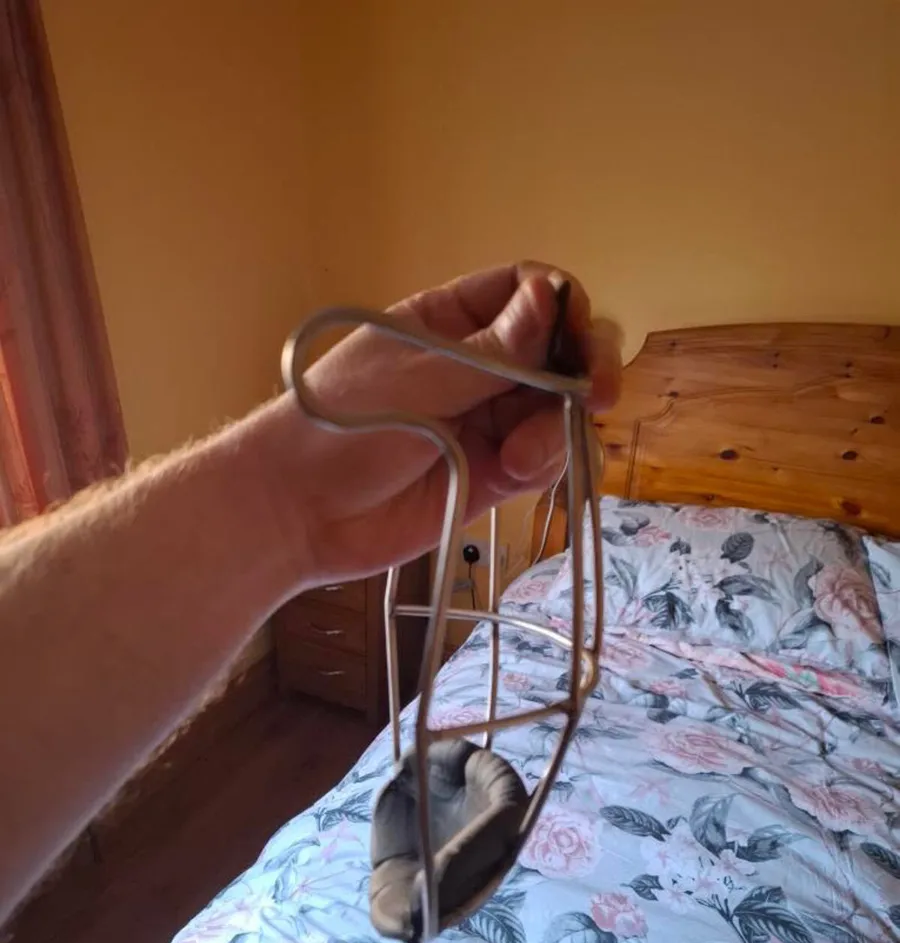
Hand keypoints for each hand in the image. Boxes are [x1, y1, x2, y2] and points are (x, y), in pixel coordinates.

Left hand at [257, 263, 619, 584]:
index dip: (563, 305)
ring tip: (519, 458)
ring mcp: (487, 421)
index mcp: (451, 321)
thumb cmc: (342, 425)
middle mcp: (479, 367)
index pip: (527, 292)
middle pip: (559, 352)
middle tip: (600, 395)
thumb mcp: (420, 377)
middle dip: (586, 369)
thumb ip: (494, 349)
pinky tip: (516, 471)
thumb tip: (552, 293)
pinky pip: (544, 460)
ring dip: (558, 429)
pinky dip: (546, 463)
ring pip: (558, 411)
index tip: (578, 333)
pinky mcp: (493, 475)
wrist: (299, 511)